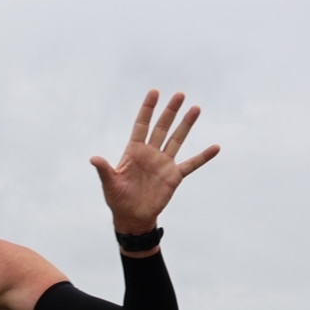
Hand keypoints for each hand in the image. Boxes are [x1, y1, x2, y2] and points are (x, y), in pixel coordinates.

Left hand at [91, 89, 218, 235]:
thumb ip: (104, 170)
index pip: (141, 125)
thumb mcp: (109, 184)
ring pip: (177, 140)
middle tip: (180, 95)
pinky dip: (203, 157)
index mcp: (134, 151)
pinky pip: (191, 164)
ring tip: (195, 109)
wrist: (132, 217)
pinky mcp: (174, 176)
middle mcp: (151, 153)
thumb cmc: (118, 199)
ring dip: (186, 125)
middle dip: (170, 111)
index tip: (154, 92)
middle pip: (162, 128)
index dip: (147, 109)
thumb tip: (94, 158)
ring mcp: (164, 163)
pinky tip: (215, 147)